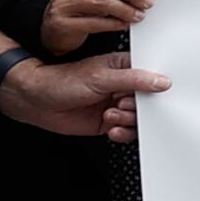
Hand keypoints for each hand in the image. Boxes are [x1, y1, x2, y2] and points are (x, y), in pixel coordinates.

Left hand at [0, 50, 171, 145]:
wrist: (37, 102)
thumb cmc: (62, 82)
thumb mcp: (101, 77)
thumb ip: (134, 80)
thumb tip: (162, 81)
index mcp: (124, 68)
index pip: (152, 77)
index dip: (157, 88)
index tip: (154, 95)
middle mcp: (122, 87)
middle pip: (149, 101)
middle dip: (140, 108)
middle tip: (123, 104)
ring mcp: (116, 105)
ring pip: (139, 118)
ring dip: (128, 120)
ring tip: (111, 115)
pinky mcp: (110, 122)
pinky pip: (127, 131)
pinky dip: (123, 132)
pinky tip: (111, 128)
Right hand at [39, 0, 155, 54]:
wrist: (52, 29)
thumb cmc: (78, 9)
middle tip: (148, 2)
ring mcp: (64, 2)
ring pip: (101, 1)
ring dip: (125, 9)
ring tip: (138, 15)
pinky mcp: (63, 22)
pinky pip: (94, 22)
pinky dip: (113, 24)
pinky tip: (124, 25)